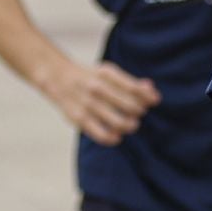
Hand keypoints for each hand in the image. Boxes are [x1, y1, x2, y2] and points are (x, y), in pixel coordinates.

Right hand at [42, 59, 160, 145]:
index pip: (134, 88)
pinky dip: (113, 138)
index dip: (148, 96)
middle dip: (140, 112)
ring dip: (130, 125)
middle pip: (130, 106)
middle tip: (138, 113)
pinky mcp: (78, 118)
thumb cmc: (90, 77)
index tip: (154, 101)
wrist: (56, 77)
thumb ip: (130, 81)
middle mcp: (97, 88)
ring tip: (130, 124)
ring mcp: (87, 104)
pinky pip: (101, 134)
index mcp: (106, 73)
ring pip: (119, 122)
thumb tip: (151, 90)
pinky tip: (117, 136)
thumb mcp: (108, 72)